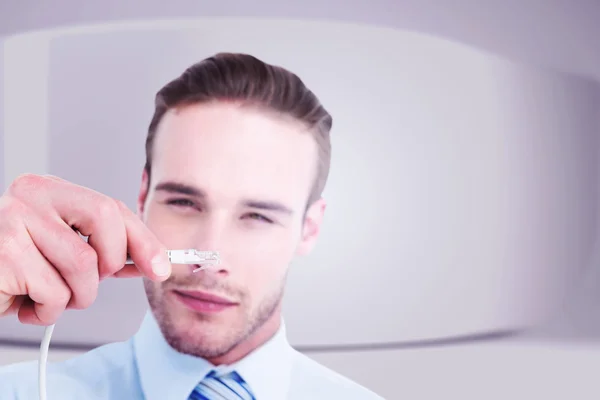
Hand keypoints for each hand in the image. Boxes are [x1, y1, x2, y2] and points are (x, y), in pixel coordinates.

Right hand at [0, 174, 171, 324]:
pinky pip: (55, 293)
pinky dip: (47, 310)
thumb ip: (101, 250)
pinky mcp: (3, 253)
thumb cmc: (12, 270)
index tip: (161, 267)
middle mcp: (30, 195)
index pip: (112, 208)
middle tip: (85, 282)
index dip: (143, 239)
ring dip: (74, 296)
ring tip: (47, 295)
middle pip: (106, 222)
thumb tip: (150, 261)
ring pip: (85, 266)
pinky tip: (24, 303)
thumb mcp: (60, 252)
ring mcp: (13, 220)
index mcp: (50, 191)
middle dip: (107, 265)